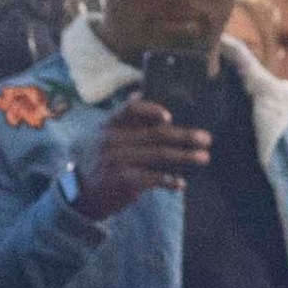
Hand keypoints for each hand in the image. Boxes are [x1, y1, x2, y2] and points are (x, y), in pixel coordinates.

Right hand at [76, 93, 207, 219]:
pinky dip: (169, 180)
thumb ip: (125, 120)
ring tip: (203, 158)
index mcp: (110, 125)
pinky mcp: (123, 180)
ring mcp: (117, 160)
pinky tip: (181, 183)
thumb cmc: (102, 163)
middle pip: (155, 133)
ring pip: (159, 155)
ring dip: (185, 156)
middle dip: (185, 135)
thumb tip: (141, 92)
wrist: (82, 195)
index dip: (152, 110)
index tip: (170, 116)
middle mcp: (112, 140)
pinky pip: (152, 178)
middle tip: (206, 139)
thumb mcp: (105, 138)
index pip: (132, 109)